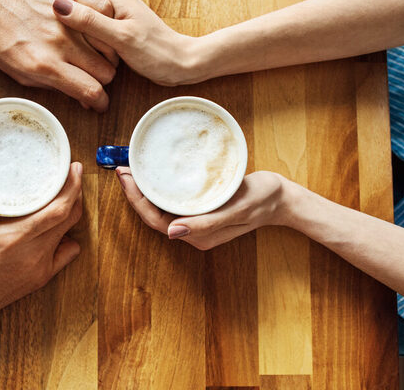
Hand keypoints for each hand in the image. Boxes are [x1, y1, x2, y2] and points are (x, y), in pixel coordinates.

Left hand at [0, 0, 117, 110]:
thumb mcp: (20, 74)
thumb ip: (55, 86)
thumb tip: (83, 97)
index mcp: (45, 66)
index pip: (91, 90)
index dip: (100, 102)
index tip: (100, 102)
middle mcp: (60, 42)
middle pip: (106, 70)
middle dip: (102, 78)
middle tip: (92, 75)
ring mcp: (67, 17)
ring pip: (110, 43)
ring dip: (106, 52)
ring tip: (94, 52)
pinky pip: (104, 10)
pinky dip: (105, 20)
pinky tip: (96, 27)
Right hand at [0, 157, 82, 352]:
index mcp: (14, 236)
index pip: (59, 209)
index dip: (72, 186)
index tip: (73, 167)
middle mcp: (33, 253)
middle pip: (70, 217)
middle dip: (75, 193)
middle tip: (70, 174)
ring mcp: (39, 268)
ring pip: (69, 233)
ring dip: (70, 212)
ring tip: (64, 194)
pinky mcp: (39, 279)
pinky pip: (65, 254)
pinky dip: (66, 237)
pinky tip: (56, 227)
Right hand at [52, 0, 199, 85]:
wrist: (180, 65)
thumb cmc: (157, 53)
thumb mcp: (121, 38)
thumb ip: (91, 23)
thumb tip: (60, 6)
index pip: (75, 0)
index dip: (62, 20)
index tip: (55, 38)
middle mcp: (113, 0)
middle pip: (78, 13)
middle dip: (71, 34)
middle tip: (65, 53)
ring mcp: (115, 15)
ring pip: (84, 27)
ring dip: (79, 43)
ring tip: (75, 59)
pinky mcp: (116, 29)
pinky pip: (94, 36)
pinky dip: (89, 48)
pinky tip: (87, 60)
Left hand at [115, 168, 289, 249]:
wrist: (281, 198)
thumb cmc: (261, 200)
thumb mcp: (237, 208)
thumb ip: (207, 223)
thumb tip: (173, 233)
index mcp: (199, 235)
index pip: (156, 220)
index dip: (136, 200)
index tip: (125, 176)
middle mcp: (193, 232)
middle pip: (153, 215)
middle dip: (134, 194)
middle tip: (123, 168)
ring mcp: (196, 223)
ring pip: (160, 209)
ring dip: (143, 191)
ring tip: (132, 170)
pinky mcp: (200, 212)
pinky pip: (171, 203)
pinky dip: (158, 189)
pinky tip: (153, 176)